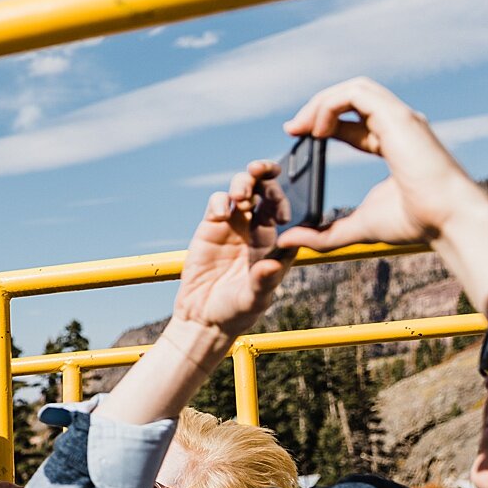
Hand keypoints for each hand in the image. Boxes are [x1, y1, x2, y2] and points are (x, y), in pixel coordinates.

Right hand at [171, 164, 291, 337]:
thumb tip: (273, 264)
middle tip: (260, 169)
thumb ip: (263, 282)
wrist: (203, 317)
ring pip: (242, 190)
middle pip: (265, 191)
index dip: (284, 203)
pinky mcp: (210, 227)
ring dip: (243, 184)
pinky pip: (217, 203)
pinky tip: (219, 214)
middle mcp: (256, 229)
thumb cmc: (236, 312)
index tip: (281, 214)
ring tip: (240, 196)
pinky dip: (219, 201)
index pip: (284, 211)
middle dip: (265, 175)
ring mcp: (233, 226)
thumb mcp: (254, 300)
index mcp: (274, 242)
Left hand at [277, 77, 484, 251]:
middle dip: (318, 106)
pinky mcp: (397, 117)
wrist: (448, 220)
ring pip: (355, 89)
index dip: (324, 122)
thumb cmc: (415, 223)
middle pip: (353, 97)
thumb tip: (289, 241)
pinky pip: (357, 94)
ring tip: (302, 127)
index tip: (296, 135)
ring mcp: (400, 118)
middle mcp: (399, 125)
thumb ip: (323, 235)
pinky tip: (318, 130)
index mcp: (393, 143)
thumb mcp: (356, 229)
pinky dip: (331, 105)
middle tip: (292, 129)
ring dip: (322, 102)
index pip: (354, 122)